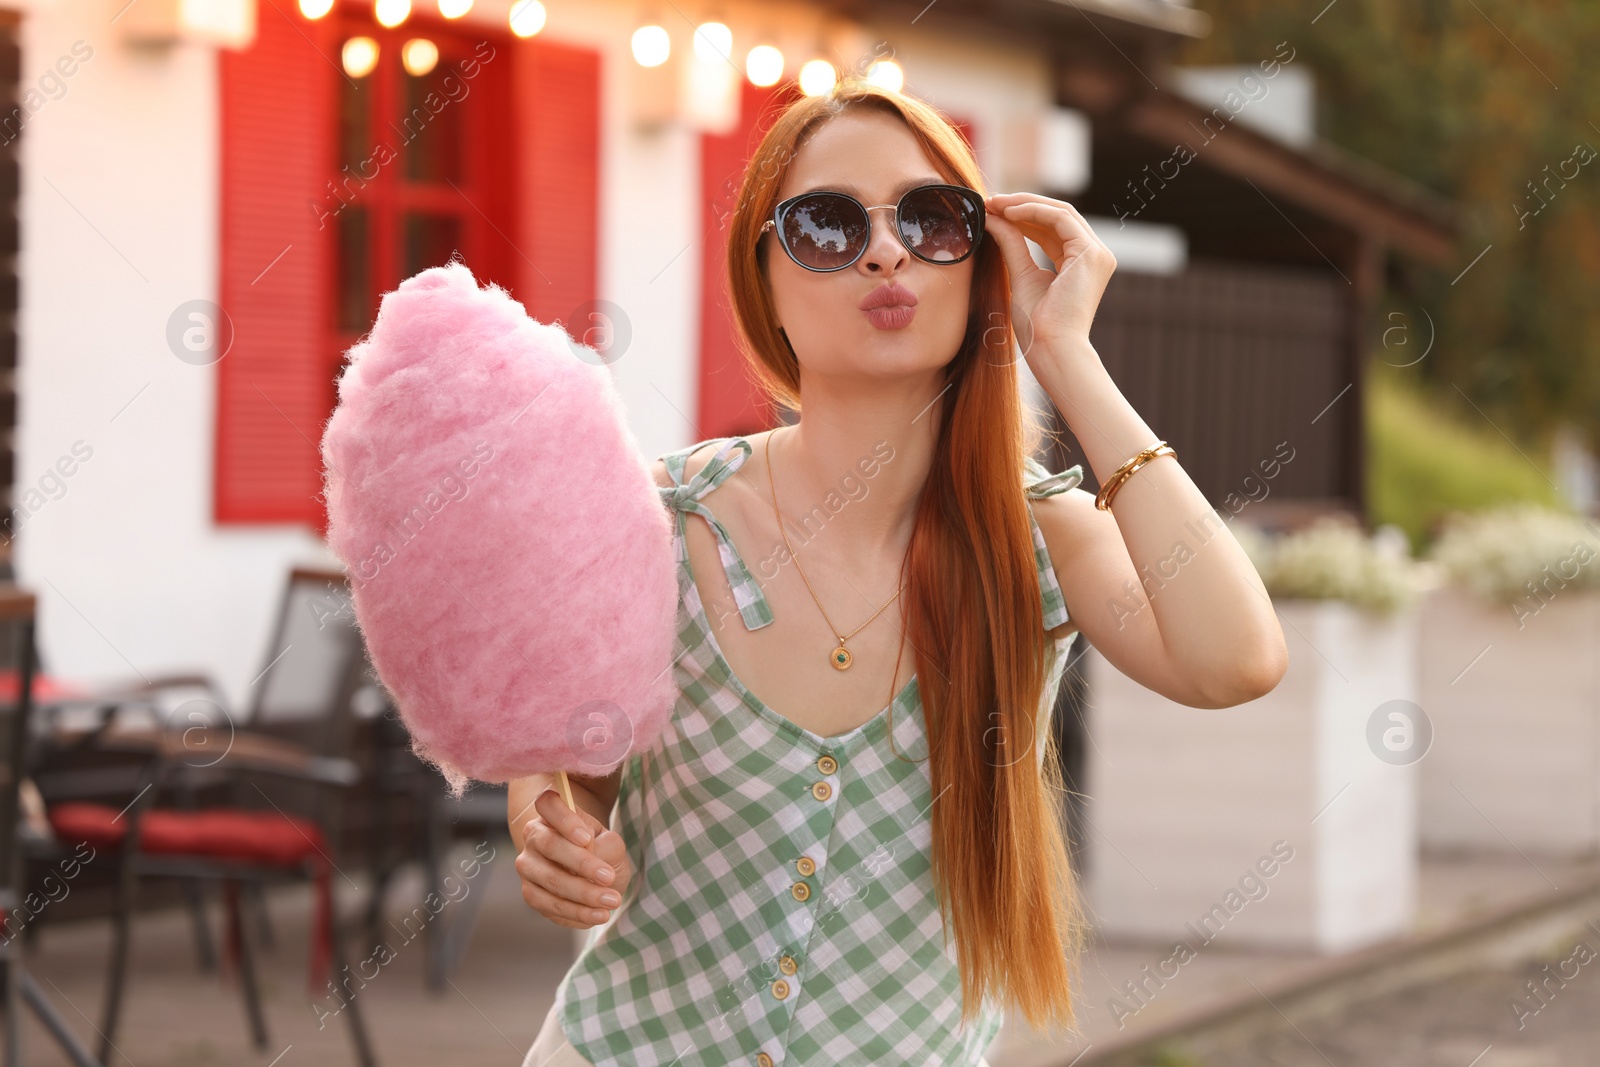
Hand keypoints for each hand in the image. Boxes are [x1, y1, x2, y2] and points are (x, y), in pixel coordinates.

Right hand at [514, 787, 632, 928]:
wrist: (594, 875)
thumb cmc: (602, 851)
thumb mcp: (611, 843)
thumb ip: (605, 846)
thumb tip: (592, 857)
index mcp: (551, 814)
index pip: (547, 804)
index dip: (564, 819)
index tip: (587, 837)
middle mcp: (534, 836)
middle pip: (550, 844)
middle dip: (582, 863)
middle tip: (610, 877)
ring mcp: (528, 865)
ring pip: (551, 879)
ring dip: (584, 893)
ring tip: (612, 901)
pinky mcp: (530, 892)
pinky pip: (550, 905)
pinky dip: (577, 912)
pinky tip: (599, 915)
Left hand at [982, 192, 1116, 359]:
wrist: (1051, 348)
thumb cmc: (1038, 327)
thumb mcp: (1020, 277)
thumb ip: (1011, 246)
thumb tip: (993, 218)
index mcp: (1079, 264)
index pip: (1051, 229)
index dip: (1022, 217)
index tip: (993, 211)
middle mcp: (1093, 256)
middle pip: (1057, 216)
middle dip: (1022, 205)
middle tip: (991, 201)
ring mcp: (1096, 254)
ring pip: (1060, 212)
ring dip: (1025, 204)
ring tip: (995, 203)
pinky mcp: (1091, 253)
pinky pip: (1060, 218)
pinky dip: (1033, 211)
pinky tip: (1008, 212)